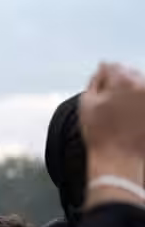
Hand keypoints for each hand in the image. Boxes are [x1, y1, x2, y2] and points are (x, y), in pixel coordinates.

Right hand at [80, 62, 144, 182]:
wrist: (120, 158)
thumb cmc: (101, 134)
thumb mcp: (87, 104)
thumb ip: (95, 81)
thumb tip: (102, 70)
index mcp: (123, 82)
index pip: (112, 67)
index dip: (103, 75)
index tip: (100, 85)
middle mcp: (143, 87)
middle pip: (130, 73)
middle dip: (119, 82)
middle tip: (110, 100)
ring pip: (140, 85)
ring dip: (131, 92)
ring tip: (121, 112)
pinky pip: (143, 100)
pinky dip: (138, 104)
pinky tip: (130, 117)